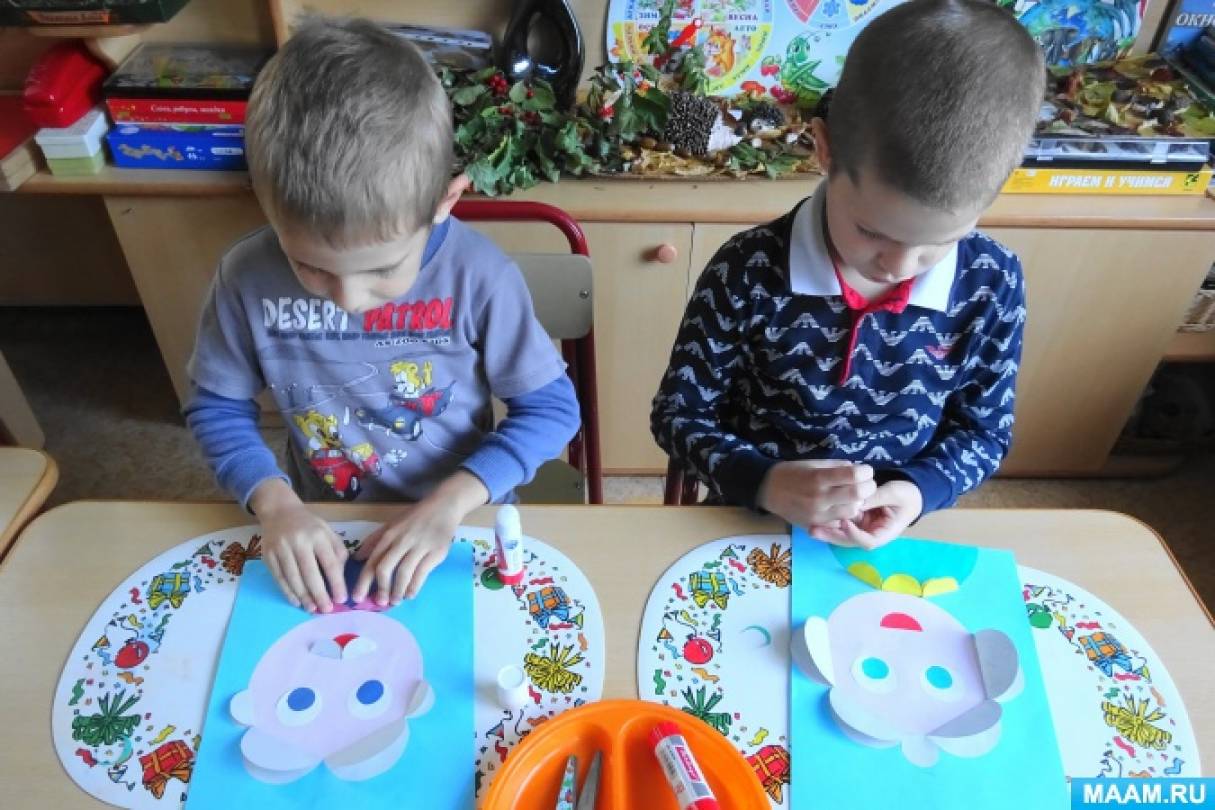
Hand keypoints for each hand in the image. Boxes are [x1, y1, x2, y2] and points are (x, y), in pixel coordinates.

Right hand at [250, 479, 348, 612]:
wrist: (279, 512)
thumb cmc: (309, 526)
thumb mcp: (328, 532)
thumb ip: (337, 552)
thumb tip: (340, 578)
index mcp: (318, 535)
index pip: (330, 563)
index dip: (336, 583)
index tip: (342, 599)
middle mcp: (299, 541)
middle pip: (310, 574)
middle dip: (320, 595)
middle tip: (327, 610)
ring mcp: (281, 548)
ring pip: (293, 578)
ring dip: (304, 597)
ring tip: (313, 609)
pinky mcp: (268, 556)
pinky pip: (279, 578)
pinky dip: (288, 592)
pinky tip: (297, 601)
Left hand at [352, 471, 488, 605]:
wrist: (443, 506)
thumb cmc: (415, 517)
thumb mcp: (392, 524)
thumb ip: (374, 541)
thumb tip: (357, 558)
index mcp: (389, 535)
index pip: (372, 561)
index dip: (364, 582)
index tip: (358, 598)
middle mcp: (402, 541)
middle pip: (385, 568)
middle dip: (380, 589)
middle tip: (379, 603)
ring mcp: (419, 546)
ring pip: (404, 573)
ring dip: (397, 591)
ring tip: (394, 602)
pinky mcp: (436, 552)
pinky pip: (422, 573)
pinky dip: (414, 587)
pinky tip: (410, 595)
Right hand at [758, 460, 875, 528]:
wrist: (768, 490)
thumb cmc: (792, 472)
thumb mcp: (813, 463)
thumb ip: (837, 467)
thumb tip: (858, 469)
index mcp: (819, 477)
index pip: (853, 475)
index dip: (866, 471)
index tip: (865, 470)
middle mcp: (820, 497)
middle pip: (858, 494)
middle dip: (868, 487)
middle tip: (866, 483)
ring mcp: (818, 514)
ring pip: (852, 511)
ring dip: (858, 502)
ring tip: (853, 496)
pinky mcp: (816, 524)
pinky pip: (840, 521)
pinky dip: (845, 514)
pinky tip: (840, 506)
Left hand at [811, 479, 922, 549]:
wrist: (909, 493)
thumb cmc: (906, 495)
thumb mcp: (894, 494)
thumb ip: (876, 498)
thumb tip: (855, 501)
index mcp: (884, 533)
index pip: (868, 542)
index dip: (855, 535)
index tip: (845, 522)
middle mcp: (870, 534)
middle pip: (849, 541)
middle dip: (832, 537)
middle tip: (814, 530)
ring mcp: (861, 527)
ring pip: (842, 533)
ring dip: (826, 531)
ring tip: (809, 526)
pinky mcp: (855, 519)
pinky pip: (840, 522)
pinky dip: (828, 521)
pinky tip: (814, 517)